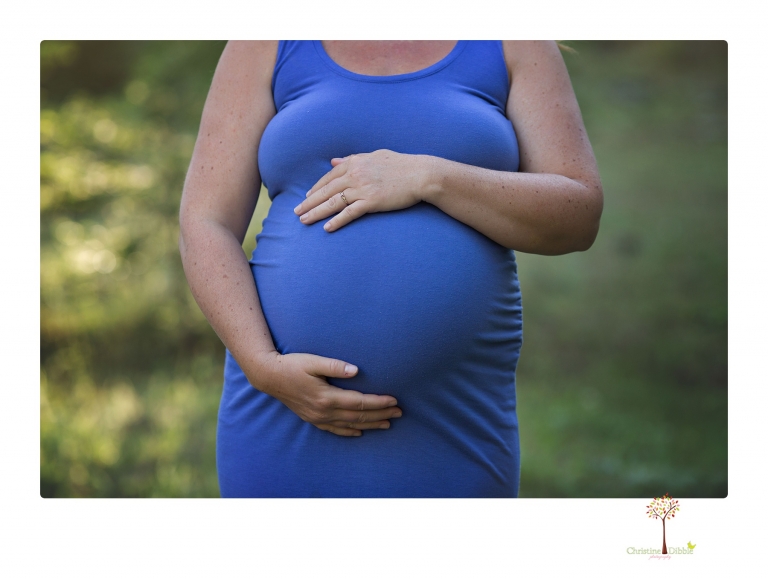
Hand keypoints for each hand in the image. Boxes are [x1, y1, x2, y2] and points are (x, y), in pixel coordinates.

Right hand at [249, 351, 401, 436]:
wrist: (269, 376)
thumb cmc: (292, 364)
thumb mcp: (313, 361)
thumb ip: (335, 366)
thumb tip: (356, 371)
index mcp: (326, 397)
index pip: (359, 402)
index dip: (378, 402)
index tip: (394, 400)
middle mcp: (323, 411)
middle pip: (358, 416)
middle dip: (381, 414)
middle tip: (399, 413)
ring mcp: (317, 418)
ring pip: (350, 425)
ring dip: (370, 424)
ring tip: (388, 423)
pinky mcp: (312, 419)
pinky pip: (335, 429)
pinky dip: (350, 431)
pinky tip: (360, 431)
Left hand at [294, 150, 429, 231]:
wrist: (421, 174)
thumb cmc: (401, 165)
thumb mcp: (375, 156)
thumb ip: (353, 159)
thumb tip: (334, 162)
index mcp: (355, 162)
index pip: (329, 177)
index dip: (316, 188)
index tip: (307, 197)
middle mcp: (355, 174)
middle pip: (326, 191)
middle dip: (309, 202)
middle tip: (296, 212)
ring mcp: (362, 188)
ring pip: (333, 202)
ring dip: (316, 212)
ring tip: (304, 221)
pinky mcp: (372, 202)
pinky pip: (350, 213)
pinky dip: (337, 221)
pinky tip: (327, 228)